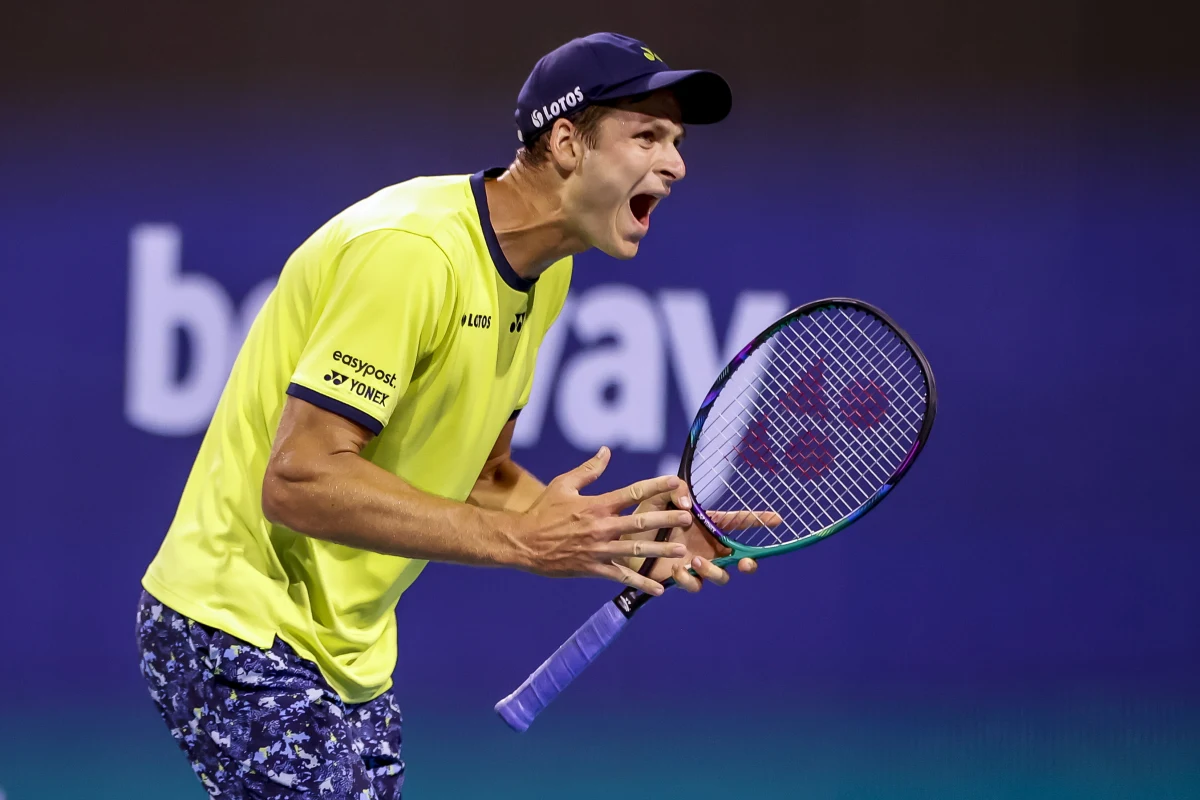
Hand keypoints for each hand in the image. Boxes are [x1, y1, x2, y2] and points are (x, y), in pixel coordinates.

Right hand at [517, 447, 693, 595]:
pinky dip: (640, 583)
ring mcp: (598, 549)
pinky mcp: (592, 568)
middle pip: (640, 522)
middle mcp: (600, 526)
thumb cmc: (542, 511)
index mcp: (596, 504)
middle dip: (666, 519)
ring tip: (681, 550)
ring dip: (660, 550)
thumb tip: (606, 451)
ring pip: (634, 550)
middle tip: (688, 518)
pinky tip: (658, 588)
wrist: (522, 543)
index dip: (656, 486)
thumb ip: (588, 470)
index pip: (632, 492)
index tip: (677, 481)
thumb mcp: (563, 485)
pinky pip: (620, 576)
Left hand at [626, 483, 781, 592]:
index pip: (738, 521)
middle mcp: (706, 546)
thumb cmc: (643, 517)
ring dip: (714, 572)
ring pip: (722, 576)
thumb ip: (677, 491)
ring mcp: (696, 564)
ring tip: (695, 561)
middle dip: (748, 563)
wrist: (622, 541)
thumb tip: (689, 508)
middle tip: (747, 562)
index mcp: (706, 525)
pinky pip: (695, 585)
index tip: (777, 519)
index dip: (759, 520)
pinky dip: (688, 579)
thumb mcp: (659, 497)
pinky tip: (677, 571)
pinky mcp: (681, 579)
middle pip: (739, 559)